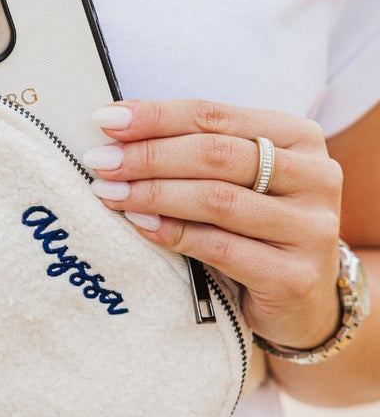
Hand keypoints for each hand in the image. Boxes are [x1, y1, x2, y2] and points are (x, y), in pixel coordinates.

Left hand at [84, 99, 343, 350]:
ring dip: (154, 194)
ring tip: (111, 194)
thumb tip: (116, 135)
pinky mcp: (297, 276)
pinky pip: (222, 248)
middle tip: (101, 163)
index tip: (105, 121)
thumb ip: (194, 152)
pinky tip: (141, 226)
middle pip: (216, 154)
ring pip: (217, 200)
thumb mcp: (237, 180)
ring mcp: (311, 228)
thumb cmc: (255, 227)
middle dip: (149, 156)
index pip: (215, 115)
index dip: (156, 116)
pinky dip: (174, 234)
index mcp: (298, 136)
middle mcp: (315, 176)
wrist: (303, 301)